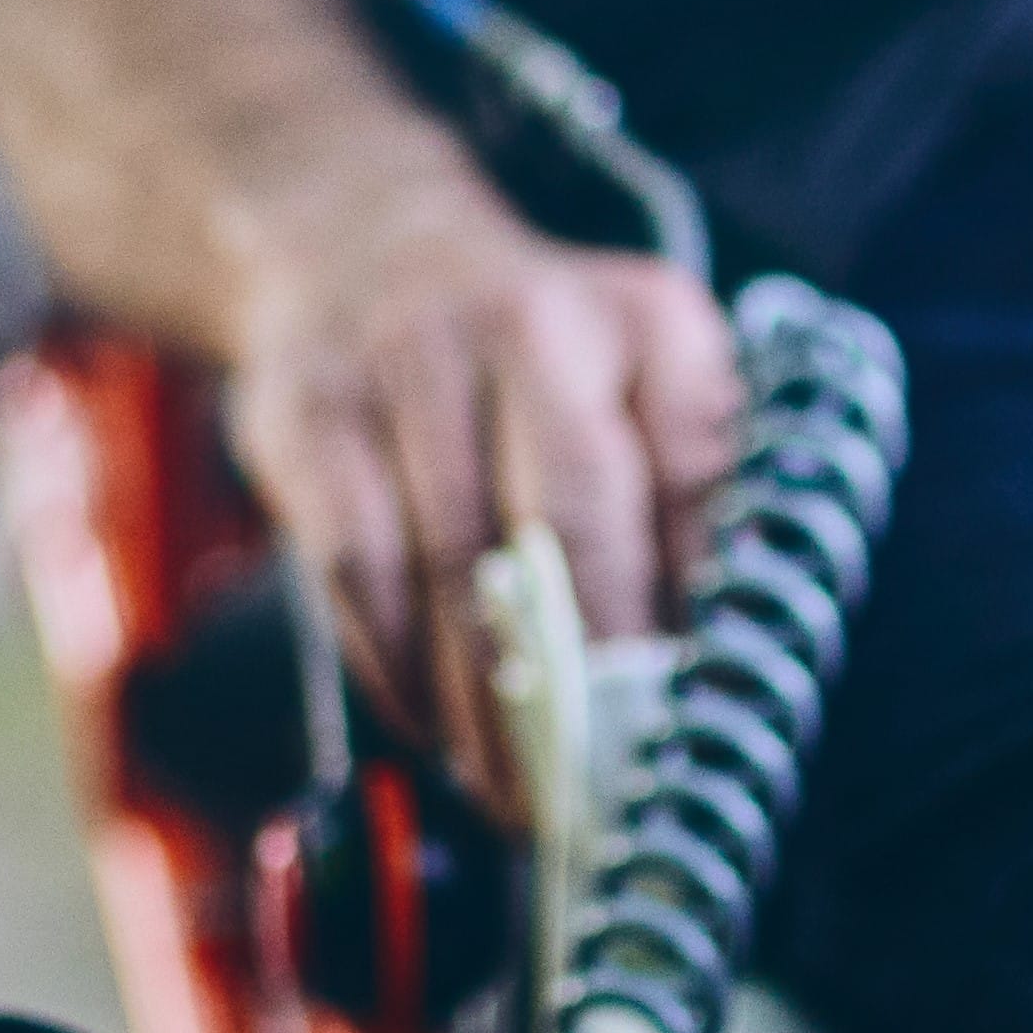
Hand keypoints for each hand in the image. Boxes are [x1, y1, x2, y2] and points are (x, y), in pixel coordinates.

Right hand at [222, 167, 739, 814]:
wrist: (351, 241)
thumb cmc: (530, 353)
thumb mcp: (642, 375)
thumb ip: (695, 494)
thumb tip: (724, 667)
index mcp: (646, 318)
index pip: (697, 477)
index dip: (697, 612)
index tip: (693, 725)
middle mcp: (528, 322)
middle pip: (570, 522)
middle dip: (588, 678)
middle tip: (599, 788)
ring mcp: (405, 362)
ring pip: (453, 566)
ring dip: (486, 704)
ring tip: (517, 792)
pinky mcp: (308, 415)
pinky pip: (357, 573)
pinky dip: (398, 669)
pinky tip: (432, 728)